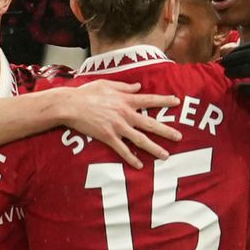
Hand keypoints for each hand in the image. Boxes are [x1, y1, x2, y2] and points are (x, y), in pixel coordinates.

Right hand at [61, 80, 181, 168]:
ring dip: (154, 148)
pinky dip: (131, 158)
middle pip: (150, 123)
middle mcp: (125, 114)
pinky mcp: (108, 137)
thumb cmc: (86, 93)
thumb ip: (124, 86)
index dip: (164, 100)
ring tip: (165, 155)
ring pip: (140, 139)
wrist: (70, 105)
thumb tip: (138, 86)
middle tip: (179, 137)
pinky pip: (122, 150)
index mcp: (125, 99)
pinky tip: (139, 165)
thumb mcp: (107, 84)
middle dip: (166, 131)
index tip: (177, 101)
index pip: (149, 99)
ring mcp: (117, 126)